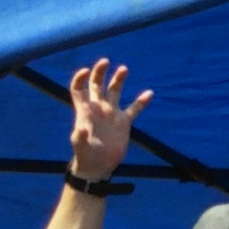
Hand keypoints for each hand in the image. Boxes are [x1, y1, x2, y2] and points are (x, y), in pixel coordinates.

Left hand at [66, 60, 148, 179]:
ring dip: (118, 79)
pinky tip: (149, 93)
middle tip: (105, 61)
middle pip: (97, 85)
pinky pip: (134, 109)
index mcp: (85, 111)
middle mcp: (98, 108)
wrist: (98, 167)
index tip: (85, 72)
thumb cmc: (85, 156)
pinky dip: (141, 101)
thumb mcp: (80, 146)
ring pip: (115, 91)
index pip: (79, 90)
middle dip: (99, 72)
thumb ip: (79, 136)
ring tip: (124, 69)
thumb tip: (79, 128)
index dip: (80, 79)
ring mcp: (111, 114)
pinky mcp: (123, 122)